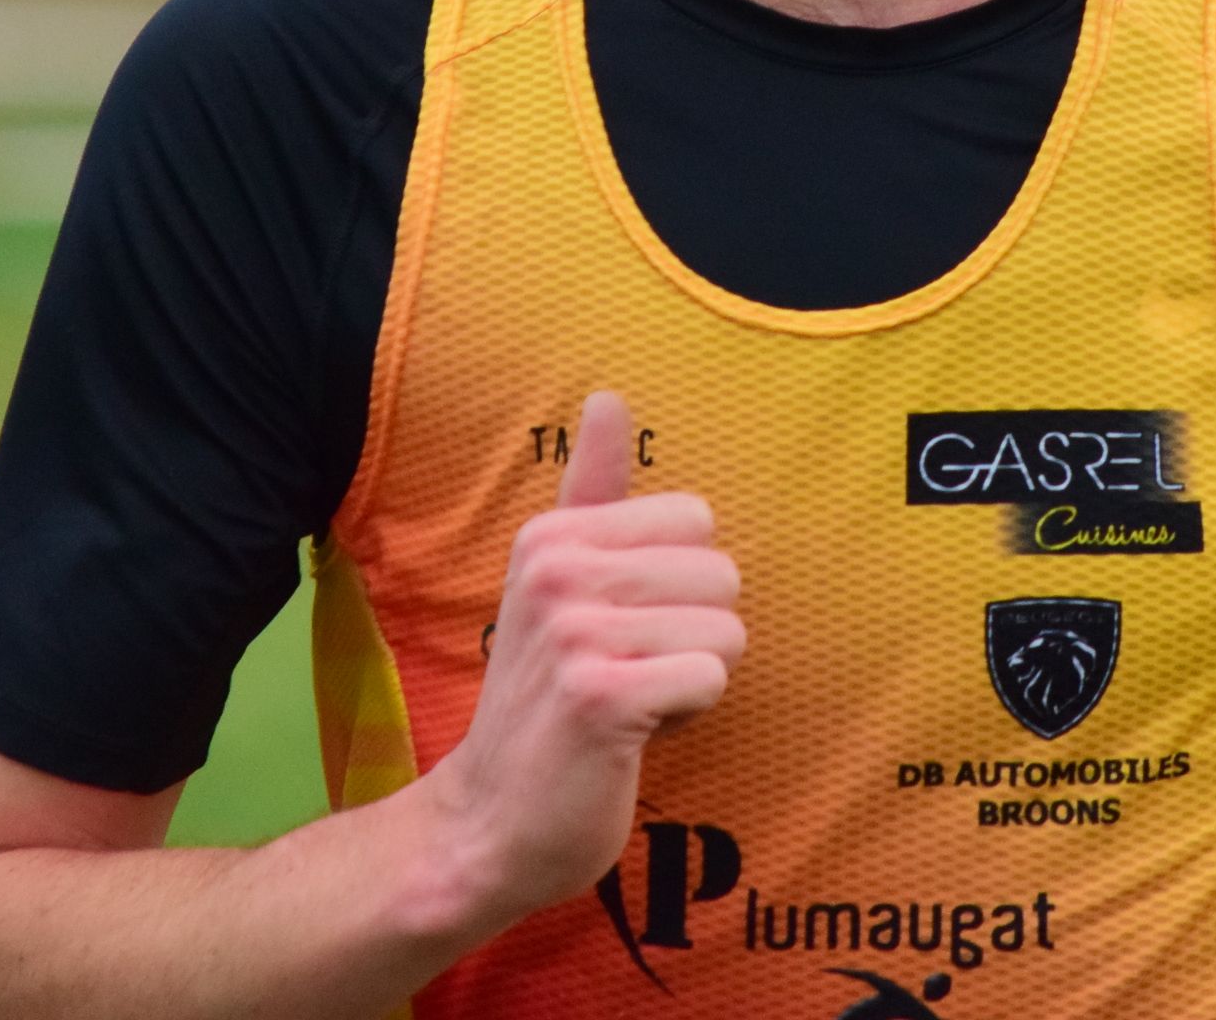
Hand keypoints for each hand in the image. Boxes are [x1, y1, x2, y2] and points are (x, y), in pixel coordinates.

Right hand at [419, 391, 744, 928]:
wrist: (489, 820)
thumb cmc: (544, 698)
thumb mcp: (555, 583)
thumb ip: (591, 492)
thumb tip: (609, 395)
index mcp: (552, 536)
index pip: (696, 520)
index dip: (679, 587)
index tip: (620, 627)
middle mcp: (557, 571)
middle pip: (721, 574)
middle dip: (693, 635)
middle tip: (625, 673)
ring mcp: (575, 632)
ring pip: (725, 632)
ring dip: (691, 680)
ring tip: (627, 703)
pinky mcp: (602, 697)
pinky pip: (711, 678)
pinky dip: (687, 716)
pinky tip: (630, 734)